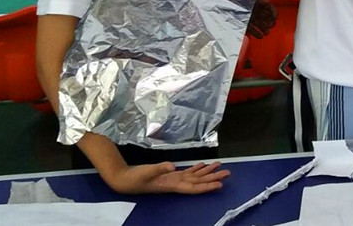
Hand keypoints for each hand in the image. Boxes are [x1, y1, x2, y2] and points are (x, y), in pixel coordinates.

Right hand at [106, 161, 229, 194]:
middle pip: (198, 182)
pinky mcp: (169, 174)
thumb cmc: (135, 177)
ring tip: (221, 168)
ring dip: (208, 173)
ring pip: (195, 176)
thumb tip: (173, 166)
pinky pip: (187, 172)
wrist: (124, 179)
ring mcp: (173, 179)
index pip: (193, 187)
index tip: (220, 184)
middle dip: (213, 178)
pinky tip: (203, 165)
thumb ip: (160, 168)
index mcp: (172, 184)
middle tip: (228, 172)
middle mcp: (175, 183)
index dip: (207, 186)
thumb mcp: (147, 172)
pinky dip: (196, 169)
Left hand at [246, 0, 276, 38]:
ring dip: (264, 28)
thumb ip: (260, 2)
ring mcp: (248, 16)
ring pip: (259, 23)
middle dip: (269, 22)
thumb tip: (269, 5)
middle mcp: (253, 9)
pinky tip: (260, 36)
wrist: (225, 1)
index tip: (275, 18)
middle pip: (264, 16)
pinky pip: (251, 29)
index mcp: (256, 2)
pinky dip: (256, 33)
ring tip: (266, 33)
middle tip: (271, 27)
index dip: (273, 12)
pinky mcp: (243, 23)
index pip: (268, 7)